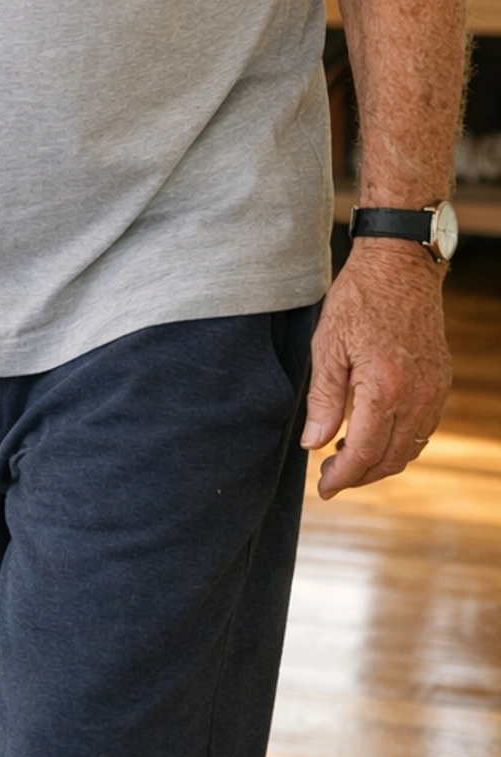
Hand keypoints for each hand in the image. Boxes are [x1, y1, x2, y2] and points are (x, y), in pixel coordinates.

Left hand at [303, 239, 449, 497]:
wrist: (401, 267)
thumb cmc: (358, 299)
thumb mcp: (328, 345)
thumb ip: (323, 399)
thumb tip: (314, 444)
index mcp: (384, 387)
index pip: (363, 453)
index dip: (342, 477)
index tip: (324, 488)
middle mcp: (416, 396)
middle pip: (389, 459)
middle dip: (359, 476)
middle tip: (330, 477)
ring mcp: (434, 391)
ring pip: (410, 449)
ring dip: (379, 462)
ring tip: (346, 456)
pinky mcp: (441, 383)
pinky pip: (424, 429)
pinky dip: (400, 443)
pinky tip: (374, 434)